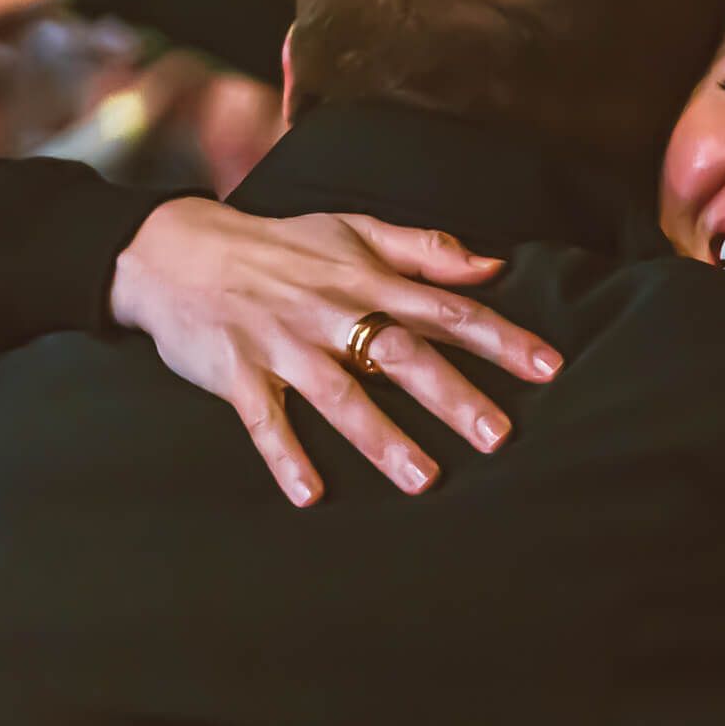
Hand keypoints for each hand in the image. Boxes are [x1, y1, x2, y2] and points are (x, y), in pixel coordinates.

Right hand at [109, 199, 565, 506]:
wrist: (176, 250)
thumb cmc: (279, 244)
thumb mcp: (353, 230)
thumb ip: (424, 250)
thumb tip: (491, 265)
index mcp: (367, 280)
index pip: (446, 310)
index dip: (500, 338)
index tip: (548, 367)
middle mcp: (331, 313)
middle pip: (401, 355)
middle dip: (451, 395)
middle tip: (498, 435)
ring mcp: (284, 346)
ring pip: (339, 395)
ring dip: (381, 438)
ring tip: (423, 479)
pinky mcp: (239, 374)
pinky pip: (265, 420)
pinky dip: (285, 456)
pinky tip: (311, 495)